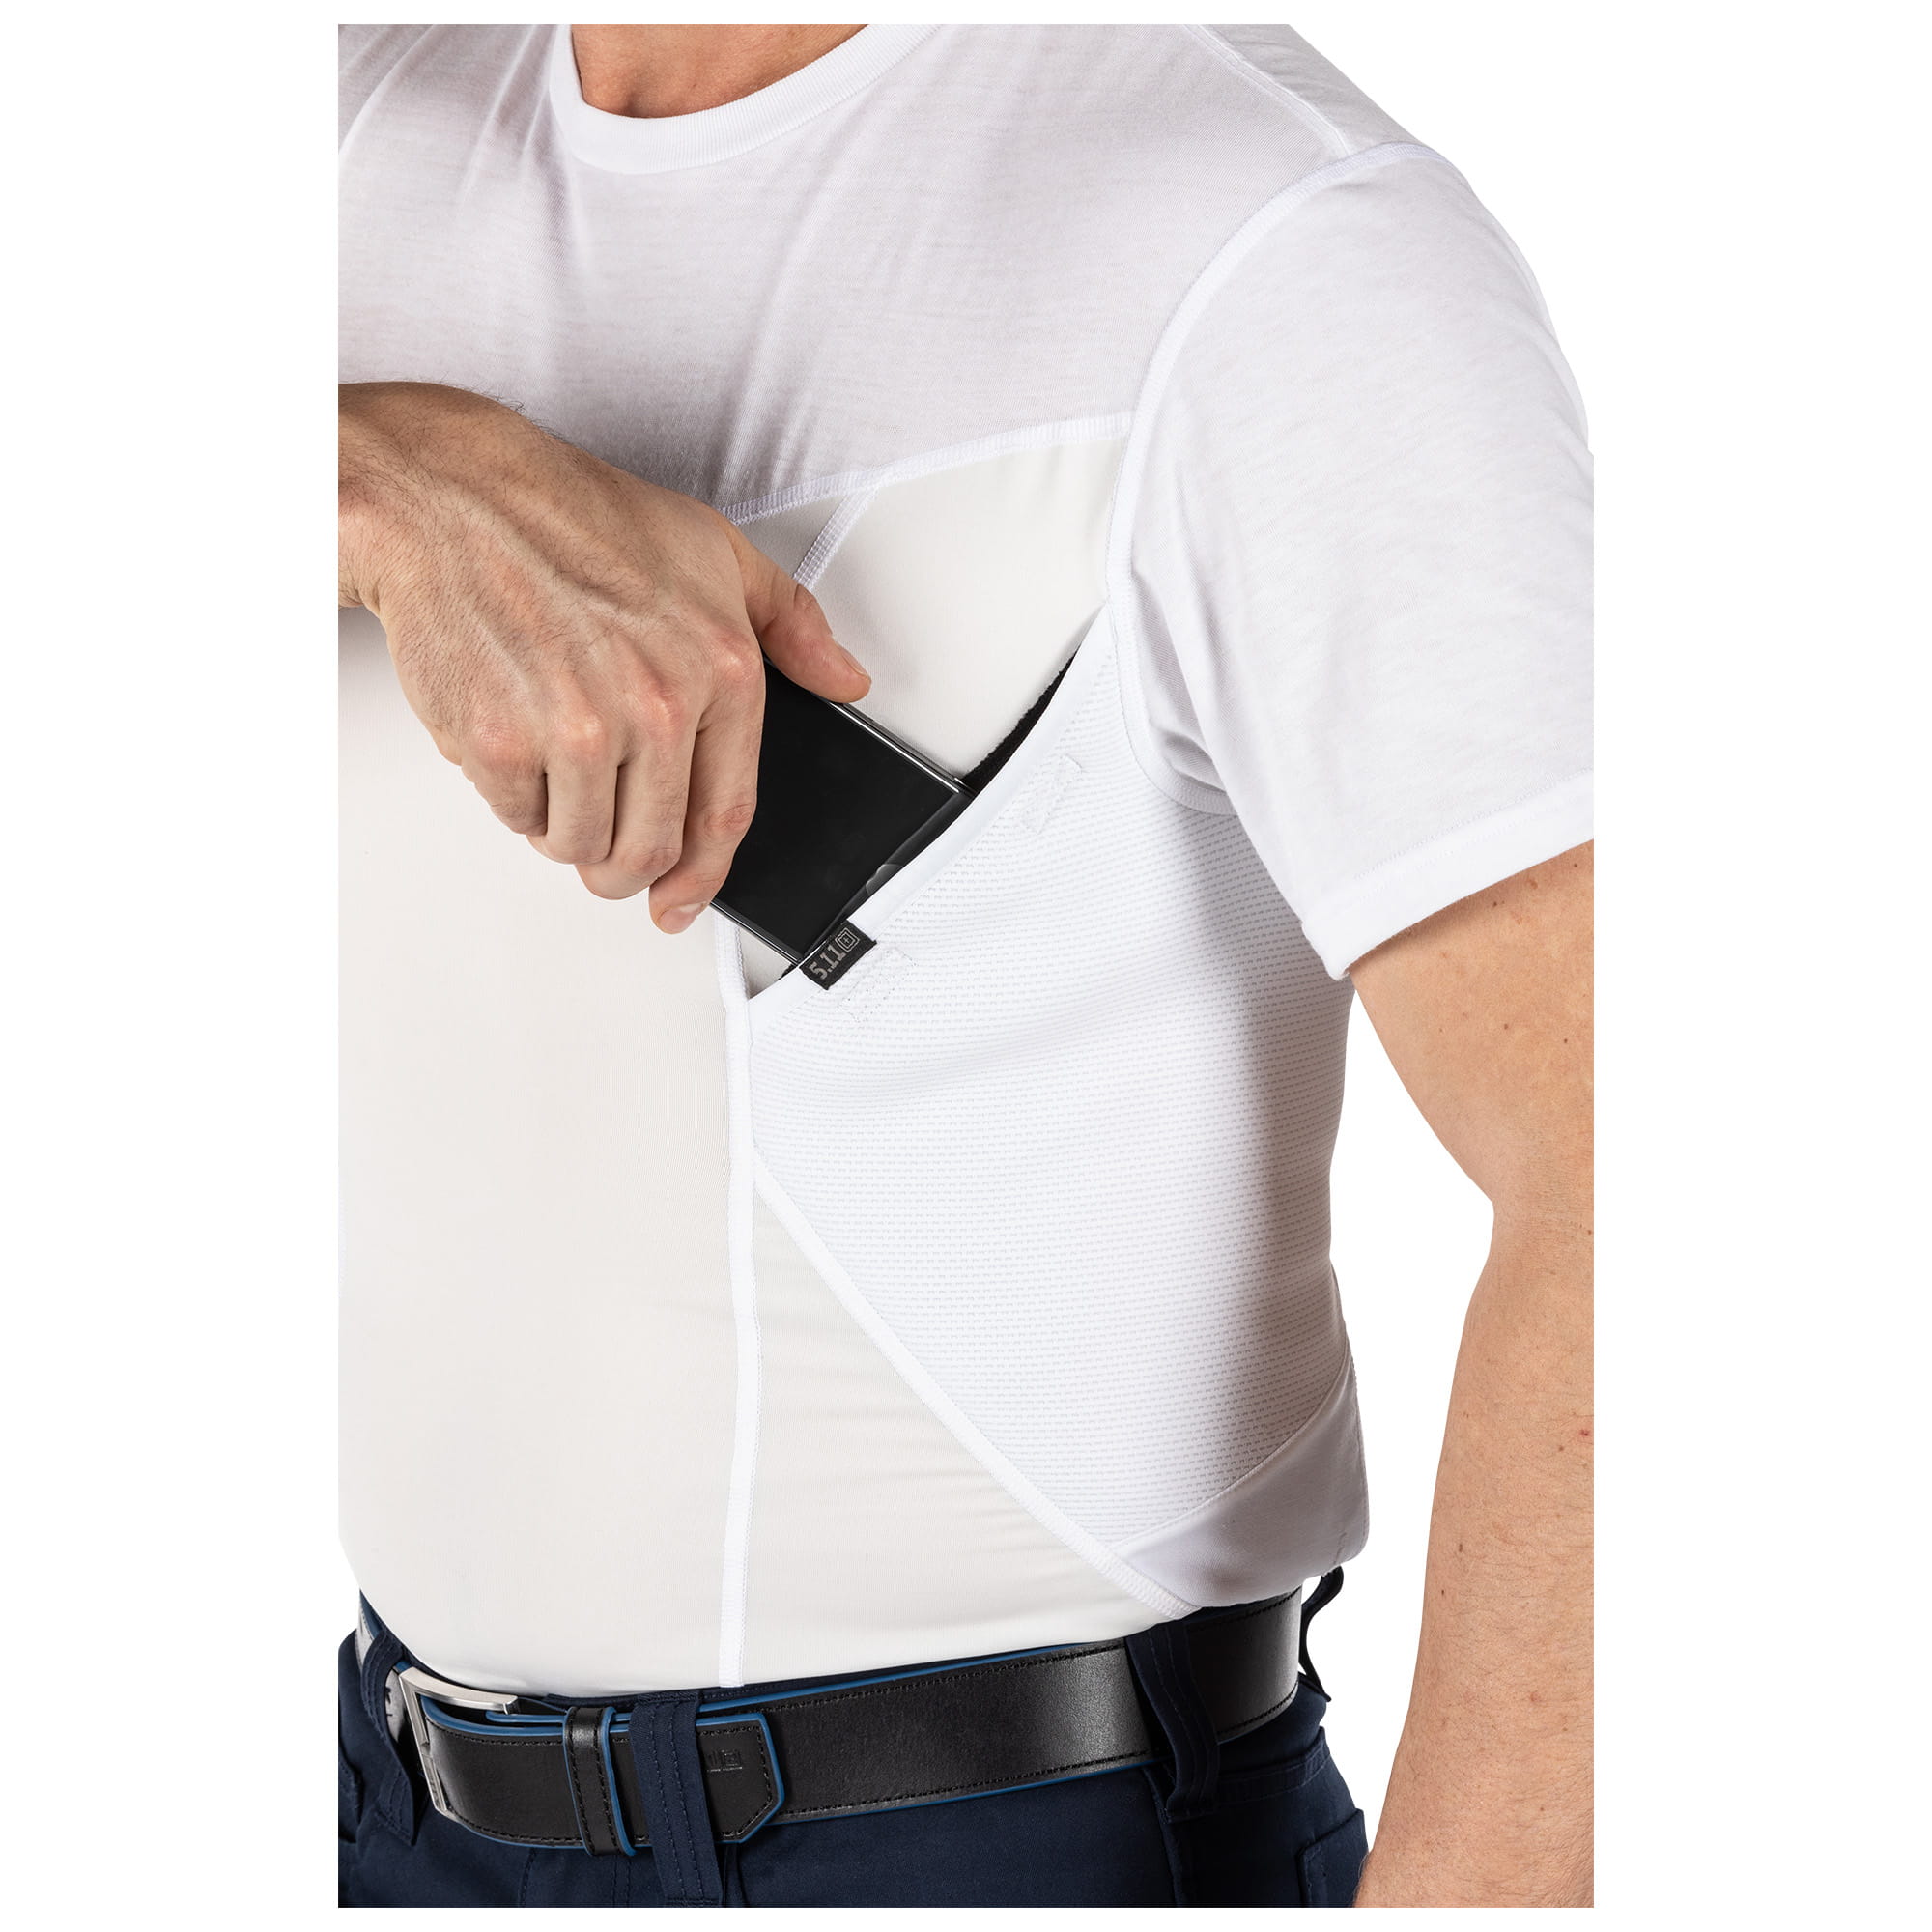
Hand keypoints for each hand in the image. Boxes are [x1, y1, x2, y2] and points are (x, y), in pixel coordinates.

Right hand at [338, 381, 867, 927]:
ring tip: (554, 763)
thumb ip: (791, 622)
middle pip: (650, 849)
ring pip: (581, 845)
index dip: (705, 876)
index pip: (727, 814)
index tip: (683, 901)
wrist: (455, 498)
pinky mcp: (502, 745)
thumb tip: (844, 676)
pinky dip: (514, 796)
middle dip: (627, 867)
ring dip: (566, 828)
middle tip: (606, 850)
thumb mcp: (715, 551)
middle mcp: (656, 707)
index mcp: (719, 671)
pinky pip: (518, 818)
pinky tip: (514, 735)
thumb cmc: (576, 518)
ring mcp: (579, 731)